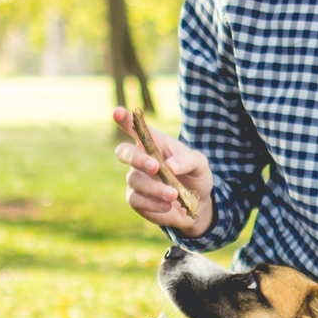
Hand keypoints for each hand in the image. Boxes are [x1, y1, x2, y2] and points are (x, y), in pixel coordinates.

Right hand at [113, 108, 215, 238]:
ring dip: (155, 188)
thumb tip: (170, 166)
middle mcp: (140, 159)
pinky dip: (153, 204)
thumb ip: (187, 161)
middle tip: (155, 167)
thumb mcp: (199, 164)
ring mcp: (136, 180)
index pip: (135, 128)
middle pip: (124, 153)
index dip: (124, 119)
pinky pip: (137, 201)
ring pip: (134, 180)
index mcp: (154, 143)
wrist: (198, 204)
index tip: (117, 112)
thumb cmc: (196, 175)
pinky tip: (167, 205)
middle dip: (137, 159)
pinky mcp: (137, 200)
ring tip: (174, 195)